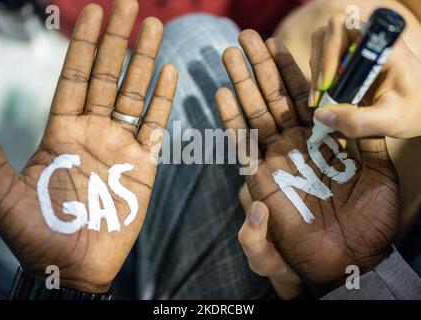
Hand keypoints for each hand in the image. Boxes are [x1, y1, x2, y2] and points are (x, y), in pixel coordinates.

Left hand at [0, 0, 177, 292]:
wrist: (75, 267)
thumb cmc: (39, 234)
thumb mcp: (3, 194)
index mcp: (61, 132)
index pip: (73, 76)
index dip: (84, 44)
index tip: (94, 12)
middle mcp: (92, 131)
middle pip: (106, 76)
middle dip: (117, 40)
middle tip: (129, 5)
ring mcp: (121, 146)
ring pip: (134, 94)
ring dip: (145, 61)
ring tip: (154, 28)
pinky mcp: (144, 165)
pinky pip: (155, 126)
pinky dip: (164, 100)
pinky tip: (170, 74)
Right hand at [216, 30, 398, 293]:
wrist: (346, 260)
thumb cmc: (370, 220)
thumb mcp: (378, 170)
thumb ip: (365, 135)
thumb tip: (355, 103)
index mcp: (322, 139)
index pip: (303, 96)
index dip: (290, 70)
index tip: (278, 43)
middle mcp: (294, 144)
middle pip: (273, 98)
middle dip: (259, 67)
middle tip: (244, 37)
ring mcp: (275, 159)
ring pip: (255, 114)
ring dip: (242, 83)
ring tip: (229, 53)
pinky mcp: (260, 178)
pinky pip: (242, 145)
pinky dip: (231, 120)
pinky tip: (222, 93)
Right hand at [309, 14, 420, 137]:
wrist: (419, 110)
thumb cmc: (413, 110)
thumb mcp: (389, 121)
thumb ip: (357, 121)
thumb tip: (321, 115)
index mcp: (386, 46)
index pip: (350, 27)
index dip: (331, 53)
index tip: (328, 85)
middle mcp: (370, 39)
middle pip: (332, 30)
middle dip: (321, 63)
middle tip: (321, 94)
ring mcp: (358, 46)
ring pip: (323, 41)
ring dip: (317, 70)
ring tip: (321, 97)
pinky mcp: (349, 57)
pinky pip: (323, 55)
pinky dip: (318, 75)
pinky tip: (324, 96)